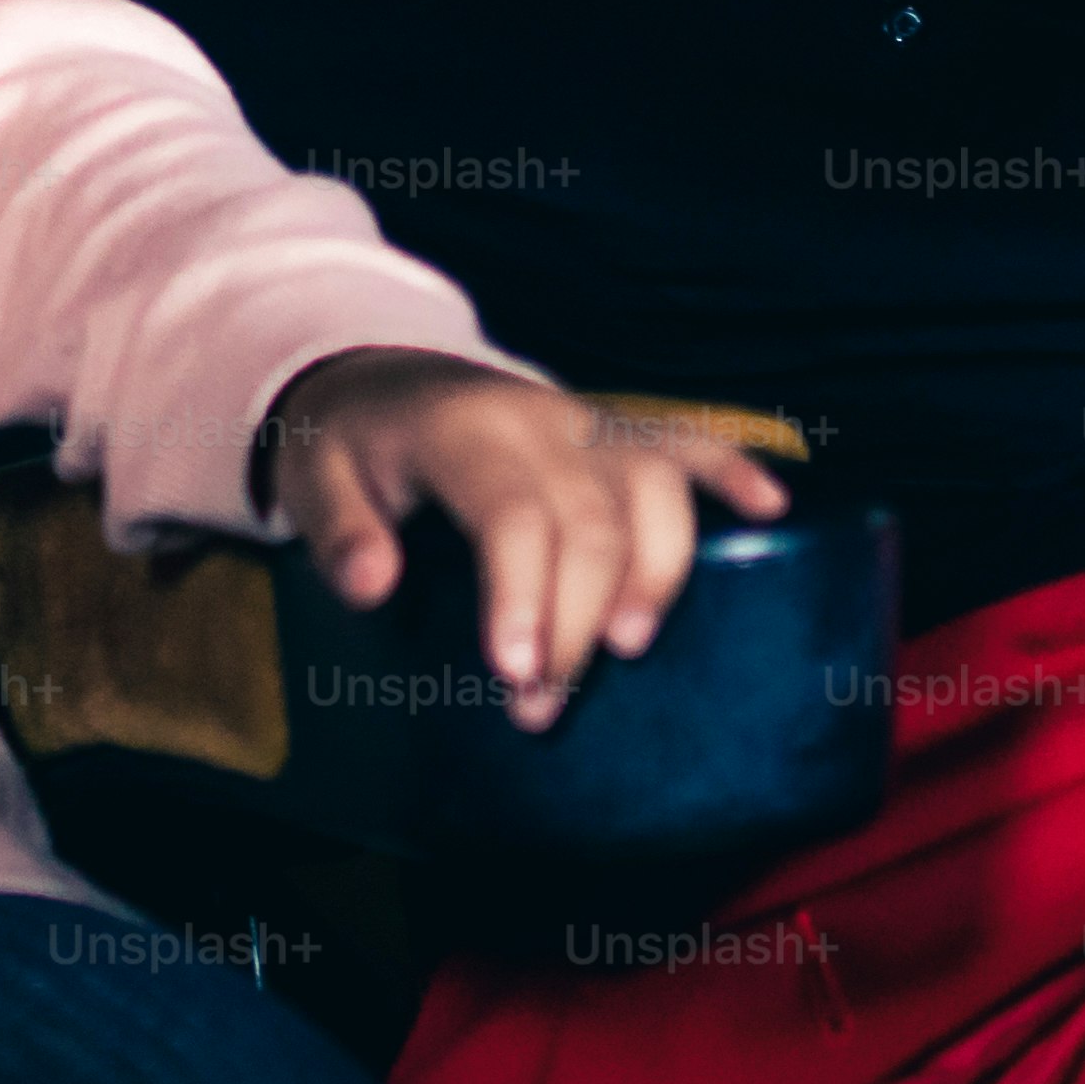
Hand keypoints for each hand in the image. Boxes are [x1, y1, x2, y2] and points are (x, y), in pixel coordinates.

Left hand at [263, 351, 790, 730]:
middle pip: (590, 520)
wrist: (376, 374)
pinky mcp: (615, 430)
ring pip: (652, 484)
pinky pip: (688, 439)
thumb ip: (338, 531)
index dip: (525, 596)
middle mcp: (539, 419)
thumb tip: (374, 586)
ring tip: (630, 648)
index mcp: (463, 431)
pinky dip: (733, 470)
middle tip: (542, 709)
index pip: (513, 514)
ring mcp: (586, 421)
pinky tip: (772, 510)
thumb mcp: (312, 477)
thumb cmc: (348, 443)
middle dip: (578, 622)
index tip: (520, 676)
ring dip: (656, 568)